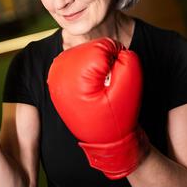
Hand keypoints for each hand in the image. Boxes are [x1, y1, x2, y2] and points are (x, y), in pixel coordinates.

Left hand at [47, 37, 149, 178]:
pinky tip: (89, 86)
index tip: (115, 78)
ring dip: (95, 65)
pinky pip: (77, 61)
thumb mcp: (130, 90)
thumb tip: (117, 49)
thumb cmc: (116, 117)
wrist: (103, 140)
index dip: (117, 58)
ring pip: (85, 53)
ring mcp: (56, 74)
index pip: (104, 45)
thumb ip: (128, 62)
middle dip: (104, 62)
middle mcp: (59, 69)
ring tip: (98, 86)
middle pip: (91, 47)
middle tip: (106, 84)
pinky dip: (87, 69)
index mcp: (76, 70)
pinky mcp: (57, 78)